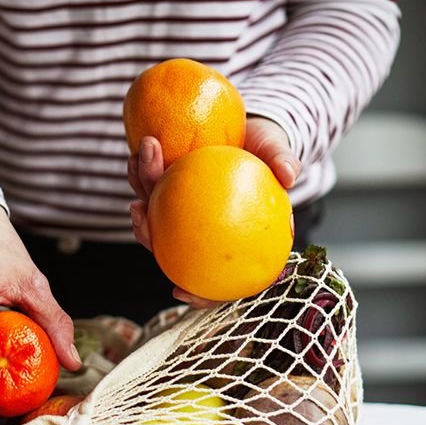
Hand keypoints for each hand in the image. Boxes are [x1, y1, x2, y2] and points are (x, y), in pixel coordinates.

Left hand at [127, 116, 300, 307]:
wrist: (247, 128)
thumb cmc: (266, 147)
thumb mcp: (278, 151)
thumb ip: (284, 161)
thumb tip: (290, 174)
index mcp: (236, 239)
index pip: (221, 281)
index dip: (201, 296)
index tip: (178, 292)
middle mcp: (205, 233)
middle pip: (172, 251)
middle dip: (148, 237)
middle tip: (140, 215)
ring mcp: (184, 214)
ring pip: (155, 220)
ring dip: (140, 202)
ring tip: (136, 174)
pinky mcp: (170, 191)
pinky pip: (151, 188)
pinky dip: (141, 174)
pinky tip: (136, 158)